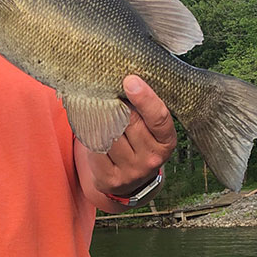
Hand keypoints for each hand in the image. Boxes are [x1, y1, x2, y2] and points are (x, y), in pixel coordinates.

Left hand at [85, 75, 176, 197]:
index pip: (159, 117)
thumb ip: (142, 107)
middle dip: (115, 104)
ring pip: (109, 134)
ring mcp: (132, 171)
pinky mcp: (110, 179)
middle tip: (106, 92)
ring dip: (99, 118)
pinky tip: (91, 128)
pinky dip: (90, 134)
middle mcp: (152, 158)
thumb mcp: (148, 125)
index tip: (130, 80)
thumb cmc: (137, 140)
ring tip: (97, 109)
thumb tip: (125, 78)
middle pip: (128, 121)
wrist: (129, 179)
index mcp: (166, 141)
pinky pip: (95, 147)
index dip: (145, 98)